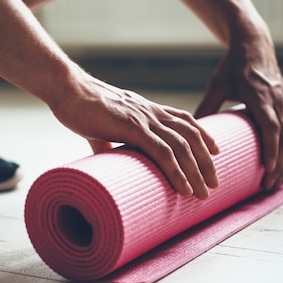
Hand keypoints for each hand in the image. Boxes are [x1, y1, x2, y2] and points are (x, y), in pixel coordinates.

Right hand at [50, 70, 219, 197]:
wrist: (67, 90)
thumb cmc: (81, 106)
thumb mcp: (102, 124)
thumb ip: (108, 140)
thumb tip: (106, 156)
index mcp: (147, 109)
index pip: (185, 120)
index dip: (203, 135)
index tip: (215, 152)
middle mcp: (151, 112)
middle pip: (191, 135)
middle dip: (206, 161)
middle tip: (214, 182)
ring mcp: (143, 119)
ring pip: (181, 146)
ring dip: (196, 171)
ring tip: (204, 192)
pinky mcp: (131, 128)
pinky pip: (161, 151)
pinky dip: (176, 171)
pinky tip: (184, 187)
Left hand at [194, 40, 282, 190]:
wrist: (254, 45)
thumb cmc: (232, 66)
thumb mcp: (217, 85)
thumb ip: (206, 107)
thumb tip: (190, 133)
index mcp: (261, 96)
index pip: (271, 126)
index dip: (272, 149)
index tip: (268, 169)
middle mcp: (278, 100)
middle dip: (279, 165)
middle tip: (268, 187)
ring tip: (276, 183)